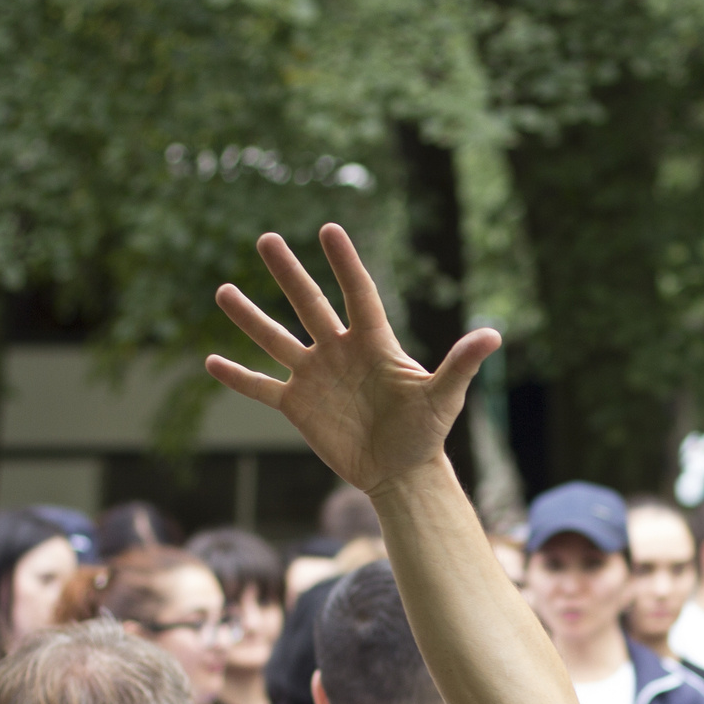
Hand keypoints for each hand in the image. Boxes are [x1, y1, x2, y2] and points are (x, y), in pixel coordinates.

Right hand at [205, 224, 499, 494]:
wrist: (403, 473)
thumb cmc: (428, 433)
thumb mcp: (445, 398)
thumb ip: (461, 364)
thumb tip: (493, 335)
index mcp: (374, 343)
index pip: (358, 294)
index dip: (345, 263)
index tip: (329, 229)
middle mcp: (340, 351)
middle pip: (310, 305)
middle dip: (289, 273)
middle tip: (266, 239)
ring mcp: (315, 376)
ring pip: (277, 340)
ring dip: (250, 318)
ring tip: (223, 291)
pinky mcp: (298, 406)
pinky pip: (262, 388)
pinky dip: (238, 377)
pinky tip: (210, 362)